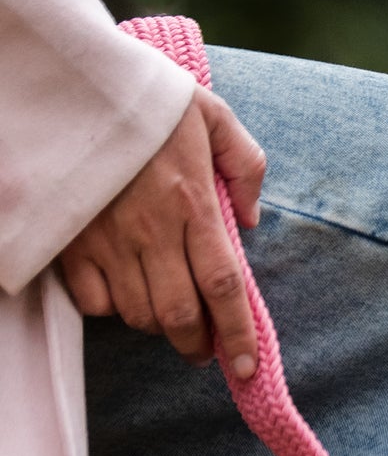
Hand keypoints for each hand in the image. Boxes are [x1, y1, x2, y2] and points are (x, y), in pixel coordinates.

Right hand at [59, 88, 266, 376]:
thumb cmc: (151, 101)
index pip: (224, 284)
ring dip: (159, 325)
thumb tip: (251, 222)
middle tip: (206, 351)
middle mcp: (150, 229)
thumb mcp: (216, 117)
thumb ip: (244, 167)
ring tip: (171, 315)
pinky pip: (93, 302)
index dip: (238, 332)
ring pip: (137, 313)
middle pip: (179, 313)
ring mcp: (105, 240)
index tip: (247, 368)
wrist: (74, 87)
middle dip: (197, 343)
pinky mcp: (69, 243)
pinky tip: (125, 291)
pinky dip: (112, 309)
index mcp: (192, 201)